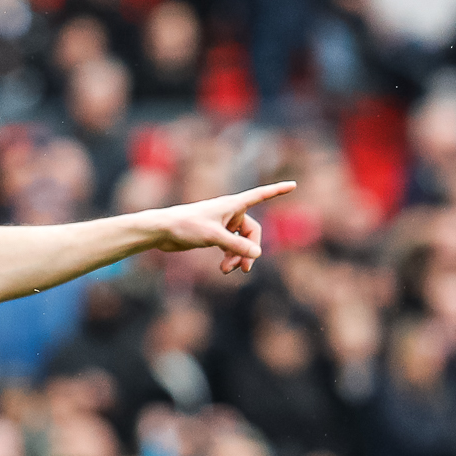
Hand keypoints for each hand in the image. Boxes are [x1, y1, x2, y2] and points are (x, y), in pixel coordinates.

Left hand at [146, 181, 295, 274]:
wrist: (161, 231)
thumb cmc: (186, 227)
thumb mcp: (214, 237)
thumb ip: (236, 246)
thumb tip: (257, 254)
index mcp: (232, 205)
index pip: (260, 195)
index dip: (277, 191)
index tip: (293, 185)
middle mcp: (229, 213)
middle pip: (252, 232)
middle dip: (249, 250)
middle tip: (244, 269)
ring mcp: (222, 224)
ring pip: (241, 242)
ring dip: (238, 256)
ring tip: (227, 270)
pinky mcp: (213, 235)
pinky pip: (230, 247)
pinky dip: (229, 257)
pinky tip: (224, 268)